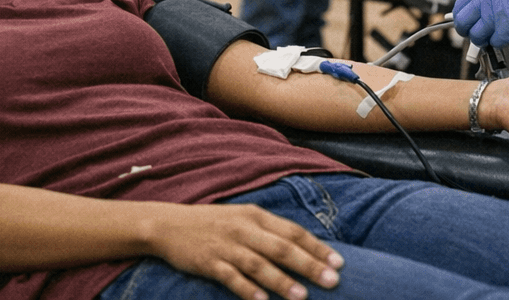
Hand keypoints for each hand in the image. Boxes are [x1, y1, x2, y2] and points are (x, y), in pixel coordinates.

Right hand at [148, 203, 343, 299]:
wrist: (169, 224)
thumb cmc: (214, 224)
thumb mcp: (243, 219)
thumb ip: (269, 232)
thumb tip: (303, 248)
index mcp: (256, 216)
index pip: (293, 231)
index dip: (316, 247)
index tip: (338, 262)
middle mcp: (244, 229)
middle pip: (281, 247)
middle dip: (308, 265)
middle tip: (332, 280)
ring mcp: (226, 246)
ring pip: (259, 264)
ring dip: (281, 281)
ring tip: (302, 296)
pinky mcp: (208, 262)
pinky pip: (231, 277)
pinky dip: (247, 290)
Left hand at [453, 0, 508, 48]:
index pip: (461, 4)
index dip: (463, 15)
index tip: (466, 21)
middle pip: (463, 22)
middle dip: (468, 30)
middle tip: (475, 33)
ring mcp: (495, 15)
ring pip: (477, 36)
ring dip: (483, 39)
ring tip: (491, 37)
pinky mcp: (508, 30)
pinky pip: (495, 43)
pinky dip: (500, 43)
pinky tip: (507, 37)